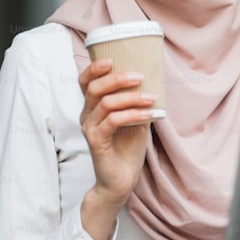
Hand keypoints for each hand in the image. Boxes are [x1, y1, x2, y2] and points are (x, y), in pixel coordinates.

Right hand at [78, 58, 154, 239]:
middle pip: (94, 88)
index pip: (85, 82)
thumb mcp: (134, 120)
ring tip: (152, 98)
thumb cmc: (127, 149)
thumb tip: (153, 80)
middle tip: (140, 76)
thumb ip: (136, 102)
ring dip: (132, 98)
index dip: (94, 68)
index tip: (112, 58)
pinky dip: (133, 114)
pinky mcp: (96, 142)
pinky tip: (150, 115)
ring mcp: (90, 129)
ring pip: (106, 103)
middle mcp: (86, 116)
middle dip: (117, 78)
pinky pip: (113, 121)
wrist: (121, 181)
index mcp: (92, 108)